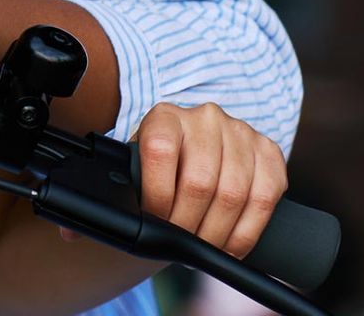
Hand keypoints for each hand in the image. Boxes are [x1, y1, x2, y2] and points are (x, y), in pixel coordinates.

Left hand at [133, 102, 286, 258]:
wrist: (195, 152)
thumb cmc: (162, 167)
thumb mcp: (138, 168)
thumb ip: (126, 189)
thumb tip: (94, 228)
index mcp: (165, 116)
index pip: (160, 151)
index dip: (157, 195)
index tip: (155, 220)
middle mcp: (205, 118)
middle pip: (200, 182)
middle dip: (188, 225)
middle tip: (180, 243)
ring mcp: (241, 132)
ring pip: (233, 195)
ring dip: (217, 234)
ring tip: (203, 248)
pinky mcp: (269, 151)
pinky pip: (264, 200)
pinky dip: (246, 233)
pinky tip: (230, 246)